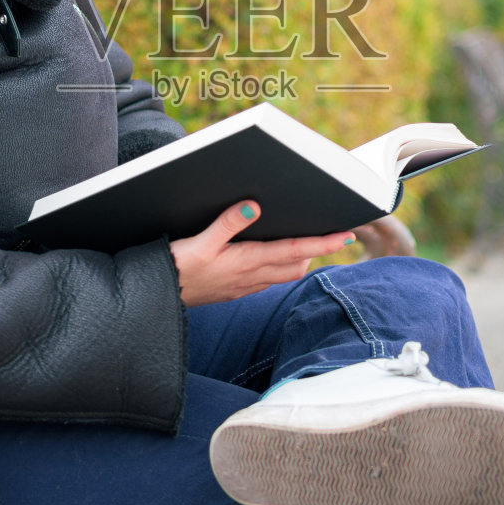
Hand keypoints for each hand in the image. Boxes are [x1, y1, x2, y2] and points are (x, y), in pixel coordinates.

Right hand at [169, 200, 352, 306]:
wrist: (156, 299)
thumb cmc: (176, 268)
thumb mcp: (199, 241)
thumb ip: (227, 222)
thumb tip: (254, 205)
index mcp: (247, 261)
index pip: (296, 250)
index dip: (324, 243)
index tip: (347, 236)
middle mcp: (251, 277)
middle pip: (296, 265)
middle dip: (317, 250)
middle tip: (331, 235)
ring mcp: (244, 287)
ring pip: (284, 274)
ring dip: (299, 259)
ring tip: (306, 242)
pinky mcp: (234, 291)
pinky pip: (267, 281)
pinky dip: (279, 268)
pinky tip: (271, 258)